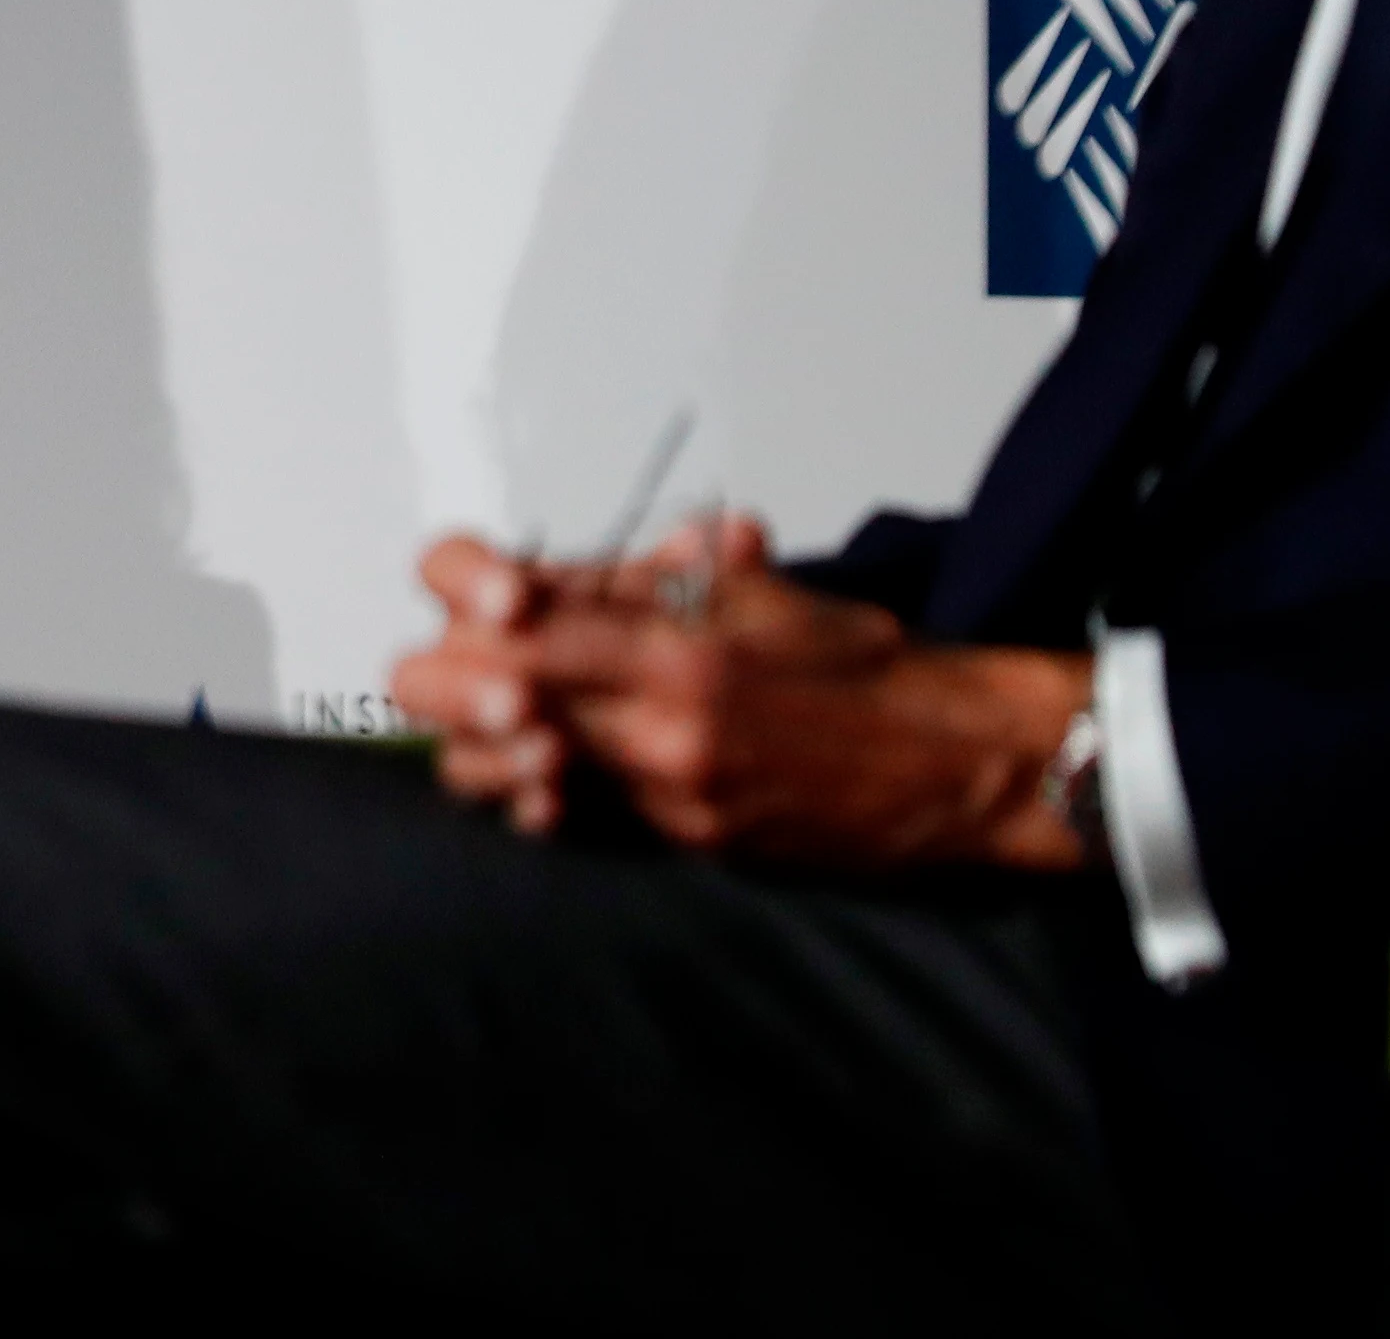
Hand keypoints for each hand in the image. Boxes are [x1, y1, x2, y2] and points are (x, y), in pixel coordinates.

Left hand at [388, 515, 1093, 871]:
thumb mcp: (769, 591)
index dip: (461, 583)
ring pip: (504, 772)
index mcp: (674, 636)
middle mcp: (655, 716)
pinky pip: (574, 820)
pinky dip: (539, 794)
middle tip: (441, 659)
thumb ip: (675, 570)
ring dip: (475, 745)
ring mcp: (662, 788)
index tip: (465, 583)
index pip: (512, 602)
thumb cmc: (871, 670)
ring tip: (488, 719)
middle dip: (436, 674)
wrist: (953, 767)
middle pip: (478, 692)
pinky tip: (541, 778)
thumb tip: (617, 550)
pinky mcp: (683, 840)